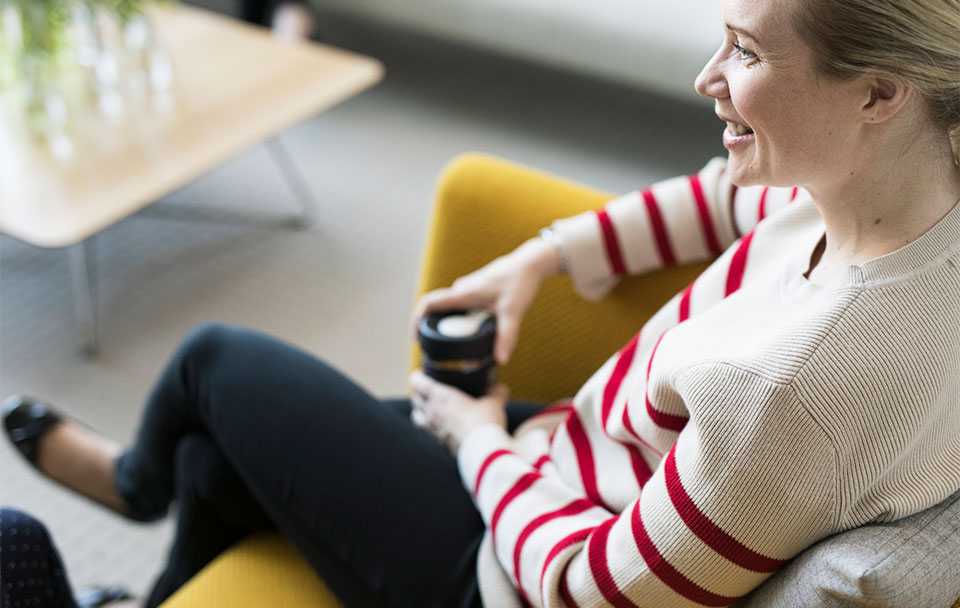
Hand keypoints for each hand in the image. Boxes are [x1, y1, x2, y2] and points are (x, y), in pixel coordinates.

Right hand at [409, 238, 560, 364]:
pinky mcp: (478, 287)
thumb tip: (500, 360)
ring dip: (449, 323)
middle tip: (436, 348)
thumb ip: (506, 336)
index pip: (428, 303)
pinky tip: (472, 330)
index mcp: (464, 294)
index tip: (416, 337)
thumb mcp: (513, 312)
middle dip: (433, 327)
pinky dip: (461, 317)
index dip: (416, 319)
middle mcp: (462, 289)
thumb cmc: (520, 283)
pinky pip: (462, 304)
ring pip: (452, 307)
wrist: (531, 262)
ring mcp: (469, 286)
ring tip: (454, 344)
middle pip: (438, 308)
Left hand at [409, 370, 508, 452]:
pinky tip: (440, 428)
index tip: (420, 374)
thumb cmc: (484, 422)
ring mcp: (433, 430)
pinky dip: (430, 428)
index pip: (419, 383)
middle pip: (415, 399)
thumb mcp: (493, 403)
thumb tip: (500, 387)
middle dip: (418, 393)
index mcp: (441, 396)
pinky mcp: (439, 444)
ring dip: (419, 412)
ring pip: (417, 417)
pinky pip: (427, 433)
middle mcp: (432, 412)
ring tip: (427, 409)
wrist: (483, 452)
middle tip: (424, 390)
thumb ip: (496, 393)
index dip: (417, 377)